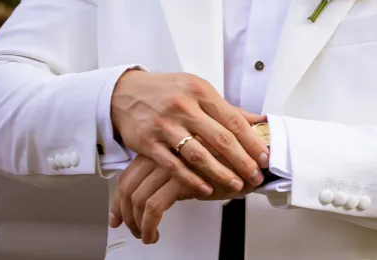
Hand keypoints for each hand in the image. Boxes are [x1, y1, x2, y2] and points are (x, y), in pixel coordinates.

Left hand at [109, 154, 261, 243]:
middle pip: (129, 183)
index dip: (120, 195)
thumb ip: (182, 159)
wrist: (258, 150)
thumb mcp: (204, 152)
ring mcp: (174, 164)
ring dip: (136, 222)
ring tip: (145, 235)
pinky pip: (155, 207)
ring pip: (138, 196)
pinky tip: (154, 234)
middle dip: (122, 210)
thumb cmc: (235, 151)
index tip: (118, 212)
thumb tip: (157, 177)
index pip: (132, 169)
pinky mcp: (184, 179)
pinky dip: (150, 224)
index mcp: (168, 142)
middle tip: (125, 225)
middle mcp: (167, 150)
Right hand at [110, 70, 267, 195]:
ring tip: (236, 185)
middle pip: (220, 138)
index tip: (264, 157)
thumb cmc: (168, 91)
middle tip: (255, 176)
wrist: (126, 92)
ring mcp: (165, 125)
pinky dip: (191, 179)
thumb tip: (258, 120)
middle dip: (242, 160)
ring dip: (220, 172)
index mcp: (201, 91)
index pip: (233, 119)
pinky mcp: (148, 142)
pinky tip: (206, 188)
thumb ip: (226, 108)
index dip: (251, 141)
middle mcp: (184, 106)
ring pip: (198, 153)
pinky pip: (173, 165)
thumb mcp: (198, 90)